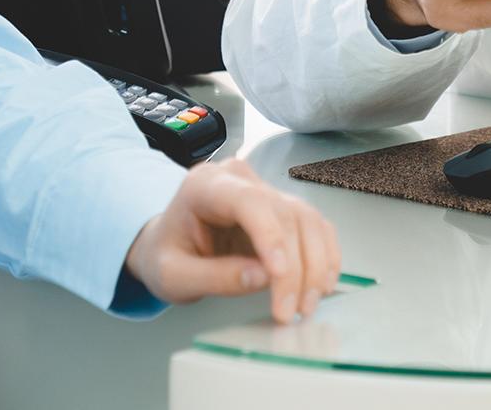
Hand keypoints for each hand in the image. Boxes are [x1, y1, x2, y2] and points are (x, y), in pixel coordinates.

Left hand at [124, 158, 340, 324]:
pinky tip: (322, 284)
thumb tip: (262, 278)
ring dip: (315, 265)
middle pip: (283, 214)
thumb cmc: (166, 254)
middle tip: (290, 311)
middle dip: (294, 267)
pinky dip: (324, 256)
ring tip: (306, 305)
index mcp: (205, 185)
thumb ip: (213, 276)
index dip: (270, 236)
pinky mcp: (284, 209)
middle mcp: (241, 180)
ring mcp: (266, 190)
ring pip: (306, 219)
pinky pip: (315, 226)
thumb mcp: (173, 276)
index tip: (278, 276)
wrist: (168, 244)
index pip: (248, 201)